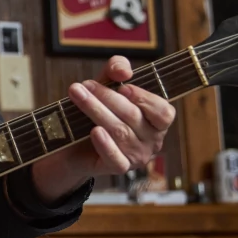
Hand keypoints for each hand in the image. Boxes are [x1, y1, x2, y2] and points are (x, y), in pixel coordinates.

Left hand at [31, 55, 176, 202]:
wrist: (74, 144)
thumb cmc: (98, 110)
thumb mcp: (108, 84)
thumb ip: (117, 69)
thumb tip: (124, 72)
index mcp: (157, 120)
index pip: (163, 111)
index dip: (144, 98)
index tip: (121, 86)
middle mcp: (152, 140)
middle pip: (134, 117)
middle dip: (107, 97)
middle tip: (84, 85)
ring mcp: (138, 156)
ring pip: (120, 132)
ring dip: (96, 111)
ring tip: (77, 95)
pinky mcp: (120, 167)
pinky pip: (116, 158)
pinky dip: (105, 144)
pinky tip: (94, 131)